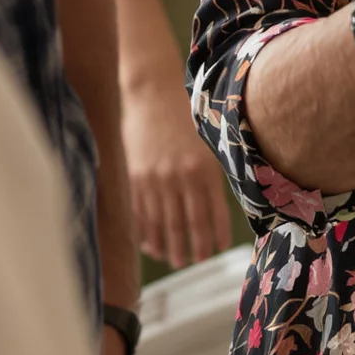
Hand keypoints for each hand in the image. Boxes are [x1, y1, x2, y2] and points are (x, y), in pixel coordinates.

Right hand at [122, 73, 234, 269]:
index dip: (216, 235)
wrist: (153, 92)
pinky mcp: (134, 178)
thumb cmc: (186, 116)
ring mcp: (154, 180)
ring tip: (176, 260)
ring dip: (169, 247)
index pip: (212, 213)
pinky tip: (151, 245)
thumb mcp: (207, 141)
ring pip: (162, 224)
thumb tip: (217, 206)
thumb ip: (210, 173)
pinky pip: (140, 214)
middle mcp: (179, 178)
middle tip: (196, 262)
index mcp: (203, 169)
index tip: (219, 249)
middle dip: (193, 248)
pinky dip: (146, 234)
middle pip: (186, 225)